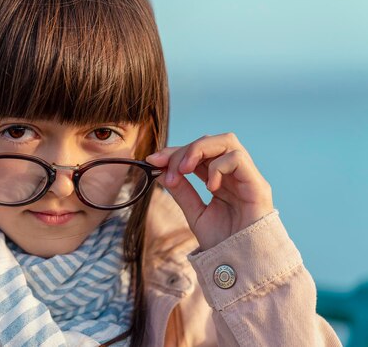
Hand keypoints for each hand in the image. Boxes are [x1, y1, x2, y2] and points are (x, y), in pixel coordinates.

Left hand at [145, 132, 273, 250]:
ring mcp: (248, 178)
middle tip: (166, 168)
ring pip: (227, 141)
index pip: (198, 153)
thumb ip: (181, 190)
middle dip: (184, 150)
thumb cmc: (223, 243)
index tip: (152, 161)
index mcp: (220, 179)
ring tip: (184, 171)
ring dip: (199, 150)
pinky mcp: (258, 186)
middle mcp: (235, 174)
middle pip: (211, 141)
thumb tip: (159, 170)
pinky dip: (217, 166)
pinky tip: (210, 187)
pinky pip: (237, 159)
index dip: (175, 152)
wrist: (242, 268)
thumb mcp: (194, 213)